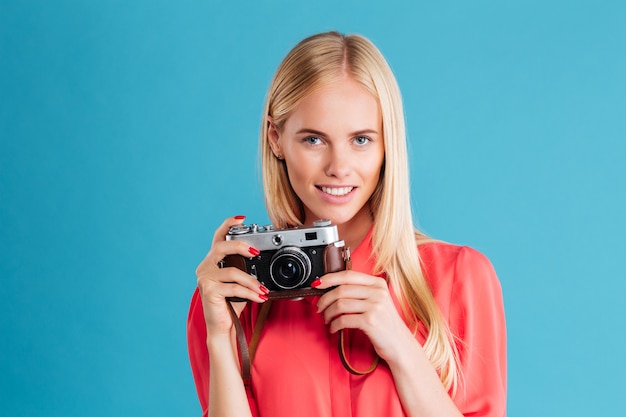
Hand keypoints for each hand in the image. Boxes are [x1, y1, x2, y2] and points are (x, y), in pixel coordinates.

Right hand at [196, 216, 268, 336]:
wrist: (223, 327)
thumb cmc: (232, 303)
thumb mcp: (240, 282)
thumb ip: (245, 268)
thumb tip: (262, 257)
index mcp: (213, 261)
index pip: (218, 237)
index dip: (228, 224)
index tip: (242, 218)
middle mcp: (205, 266)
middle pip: (221, 247)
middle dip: (240, 246)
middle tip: (256, 252)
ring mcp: (205, 278)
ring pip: (232, 271)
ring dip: (252, 281)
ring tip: (264, 290)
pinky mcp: (208, 291)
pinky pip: (234, 288)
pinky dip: (250, 292)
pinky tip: (260, 297)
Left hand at [314, 271, 415, 362]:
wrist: (400, 345)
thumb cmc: (385, 324)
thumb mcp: (377, 302)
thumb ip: (360, 292)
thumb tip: (332, 288)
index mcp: (378, 284)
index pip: (348, 275)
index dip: (330, 278)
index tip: (317, 284)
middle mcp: (378, 292)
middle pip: (341, 289)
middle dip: (325, 299)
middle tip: (319, 307)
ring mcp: (375, 306)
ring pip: (340, 304)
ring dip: (328, 313)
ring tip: (327, 319)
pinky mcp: (371, 321)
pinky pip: (343, 319)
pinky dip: (334, 325)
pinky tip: (334, 328)